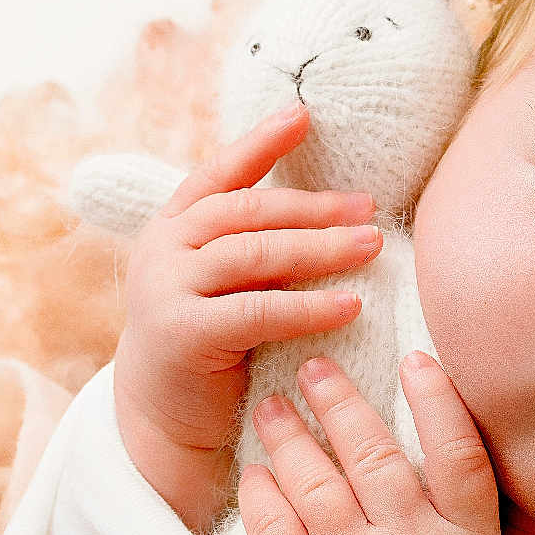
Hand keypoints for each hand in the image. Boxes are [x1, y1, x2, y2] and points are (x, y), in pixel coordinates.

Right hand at [112, 102, 383, 531]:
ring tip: (372, 246)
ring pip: (254, 254)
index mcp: (172, 226)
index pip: (220, 173)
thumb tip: (338, 209)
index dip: (261, 142)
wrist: (163, 419)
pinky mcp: (182, 334)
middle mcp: (162, 249)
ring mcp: (165, 289)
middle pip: (249, 213)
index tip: (304, 116)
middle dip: (314, 207)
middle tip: (370, 207)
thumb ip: (254, 243)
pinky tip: (351, 306)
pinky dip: (308, 307)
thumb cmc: (211, 342)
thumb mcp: (224, 282)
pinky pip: (257, 311)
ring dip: (320, 248)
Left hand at [238, 352, 534, 534]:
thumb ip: (525, 520)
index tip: (414, 358)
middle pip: (374, 456)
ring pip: (316, 484)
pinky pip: (275, 529)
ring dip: (290, 436)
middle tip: (316, 366)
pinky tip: (257, 469)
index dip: (437, 400)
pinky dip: (263, 492)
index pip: (457, 454)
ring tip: (273, 407)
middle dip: (340, 402)